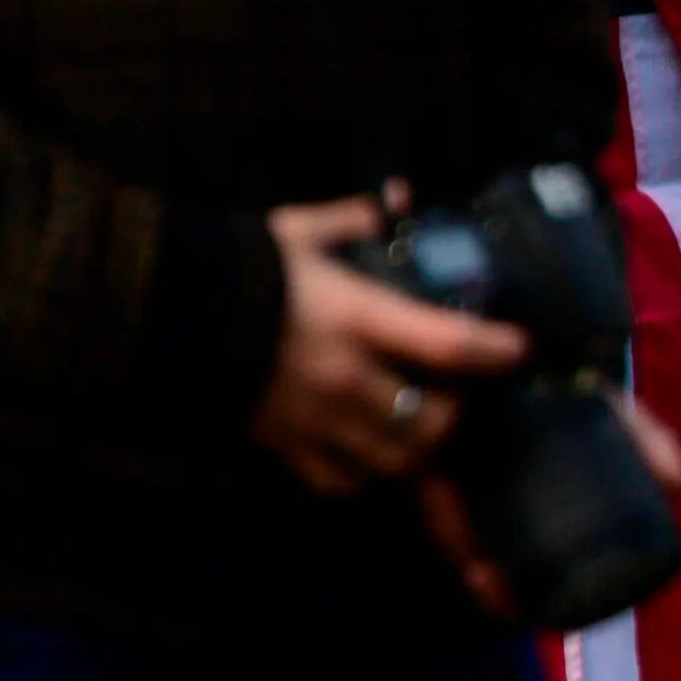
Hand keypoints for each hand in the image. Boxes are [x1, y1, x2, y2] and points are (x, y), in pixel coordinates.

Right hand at [251, 192, 531, 502]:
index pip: (448, 343)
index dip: (495, 349)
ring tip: (413, 424)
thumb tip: (393, 199)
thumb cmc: (235, 266)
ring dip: (415, 446)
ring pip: (396, 459)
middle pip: (433, 420)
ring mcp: (318, 418)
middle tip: (451, 393)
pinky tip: (362, 450)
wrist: (163, 311)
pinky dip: (363, 473)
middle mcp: (347, 376)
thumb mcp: (293, 231)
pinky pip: (344, 481)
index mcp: (355, 316)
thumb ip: (350, 218)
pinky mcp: (287, 446)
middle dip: (453, 412)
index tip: (517, 348)